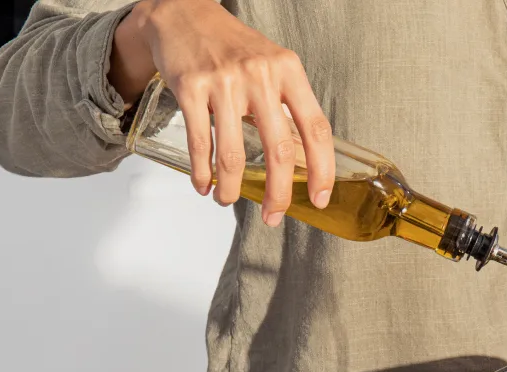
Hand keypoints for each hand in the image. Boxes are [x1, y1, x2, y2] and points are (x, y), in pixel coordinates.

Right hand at [110, 0, 333, 221]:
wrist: (184, 15)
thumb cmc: (235, 48)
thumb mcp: (274, 66)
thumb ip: (289, 106)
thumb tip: (303, 158)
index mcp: (289, 71)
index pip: (316, 128)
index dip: (322, 169)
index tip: (320, 197)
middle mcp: (260, 75)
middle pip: (278, 150)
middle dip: (277, 193)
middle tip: (273, 216)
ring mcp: (224, 81)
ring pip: (233, 154)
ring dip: (230, 188)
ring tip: (227, 200)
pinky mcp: (191, 87)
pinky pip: (200, 142)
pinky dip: (202, 172)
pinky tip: (205, 184)